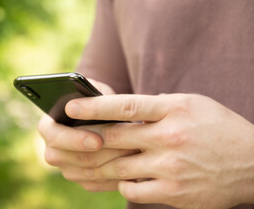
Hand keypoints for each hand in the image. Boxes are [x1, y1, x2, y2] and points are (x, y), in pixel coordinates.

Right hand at [38, 79, 136, 191]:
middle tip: (123, 151)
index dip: (74, 139)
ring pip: (83, 173)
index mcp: (49, 125)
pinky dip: (114, 178)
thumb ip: (95, 92)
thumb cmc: (101, 101)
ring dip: (109, 166)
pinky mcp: (80, 178)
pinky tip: (133, 169)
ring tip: (133, 157)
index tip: (98, 141)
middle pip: (66, 159)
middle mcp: (52, 148)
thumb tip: (92, 96)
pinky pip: (94, 184)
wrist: (109, 120)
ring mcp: (65, 166)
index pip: (52, 134)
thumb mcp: (98, 91)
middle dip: (96, 155)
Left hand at [65, 94, 253, 207]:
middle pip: (115, 138)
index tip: (70, 107)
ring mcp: (171, 168)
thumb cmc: (217, 128)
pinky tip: (122, 177)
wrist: (253, 164)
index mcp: (174, 110)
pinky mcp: (174, 194)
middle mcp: (170, 138)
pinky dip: (122, 183)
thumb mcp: (190, 104)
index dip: (94, 106)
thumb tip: (123, 112)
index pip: (125, 105)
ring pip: (118, 167)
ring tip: (81, 161)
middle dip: (85, 138)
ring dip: (98, 164)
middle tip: (64, 137)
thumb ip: (156, 106)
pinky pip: (132, 190)